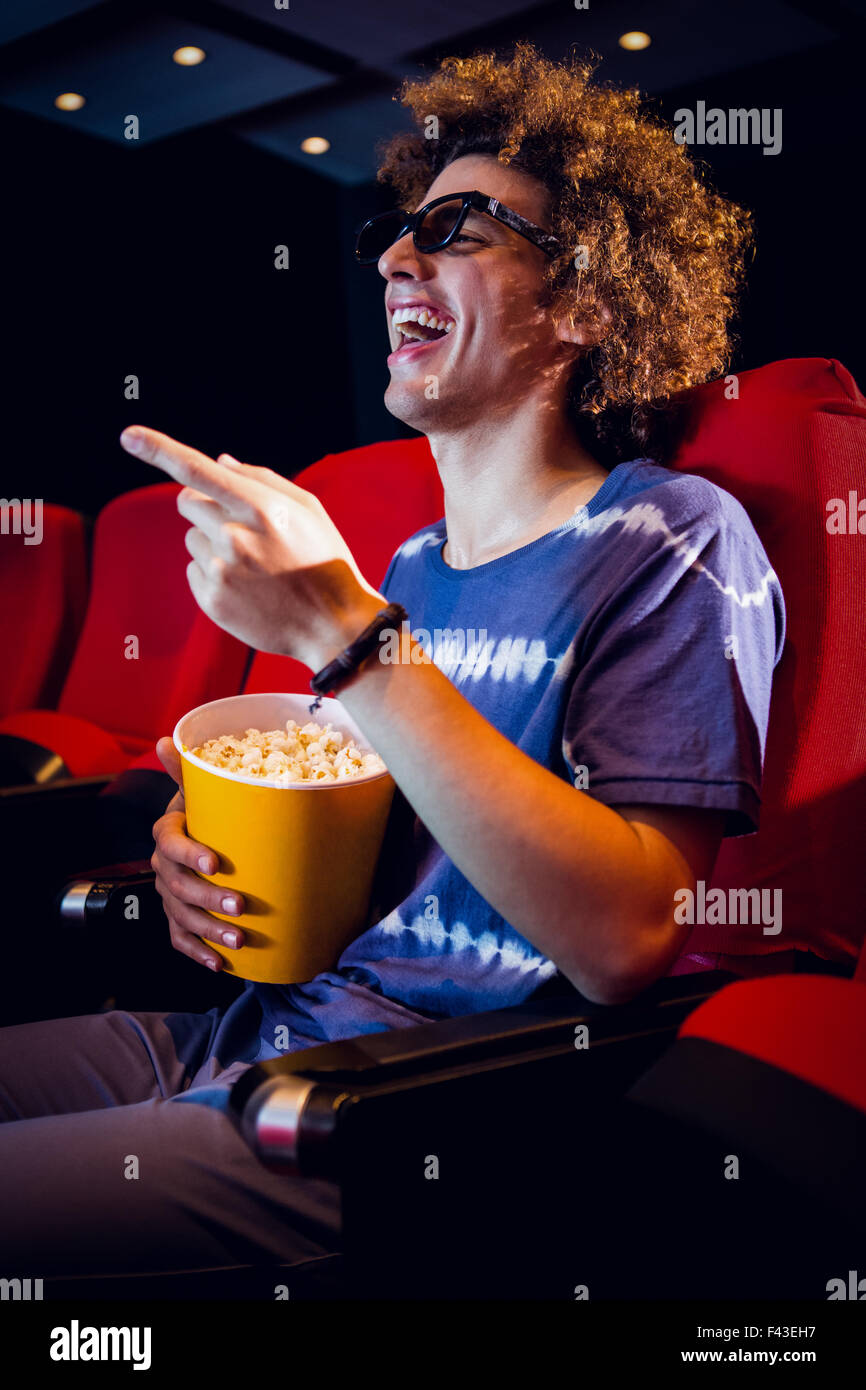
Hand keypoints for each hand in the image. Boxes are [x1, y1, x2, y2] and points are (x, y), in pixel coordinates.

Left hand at [119, 426, 384, 669]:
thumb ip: (261, 479)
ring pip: (191, 539)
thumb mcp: (308, 510)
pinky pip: (194, 571)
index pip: (198, 470)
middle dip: (205, 507)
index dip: (159, 449)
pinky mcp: (212, 600)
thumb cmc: (324, 561)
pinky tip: (247, 585)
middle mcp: (235, 536)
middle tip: (239, 526)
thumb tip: (219, 462)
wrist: (333, 624)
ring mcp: (221, 571)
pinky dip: (213, 573)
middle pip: (187, 502)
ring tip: (252, 564)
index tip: (129, 435)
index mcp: (261, 507)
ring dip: (212, 543)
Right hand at [151, 737, 244, 971]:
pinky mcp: (176, 918)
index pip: (170, 844)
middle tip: (241, 907)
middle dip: (209, 900)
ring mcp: (168, 895)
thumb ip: (187, 768)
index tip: (215, 862)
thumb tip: (167, 738)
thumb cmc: (203, 812)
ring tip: (238, 940)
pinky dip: (198, 954)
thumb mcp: (197, 789)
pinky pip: (180, 940)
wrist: (197, 836)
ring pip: (181, 917)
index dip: (190, 854)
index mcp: (167, 832)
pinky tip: (220, 965)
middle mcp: (162, 866)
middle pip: (178, 887)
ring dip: (209, 931)